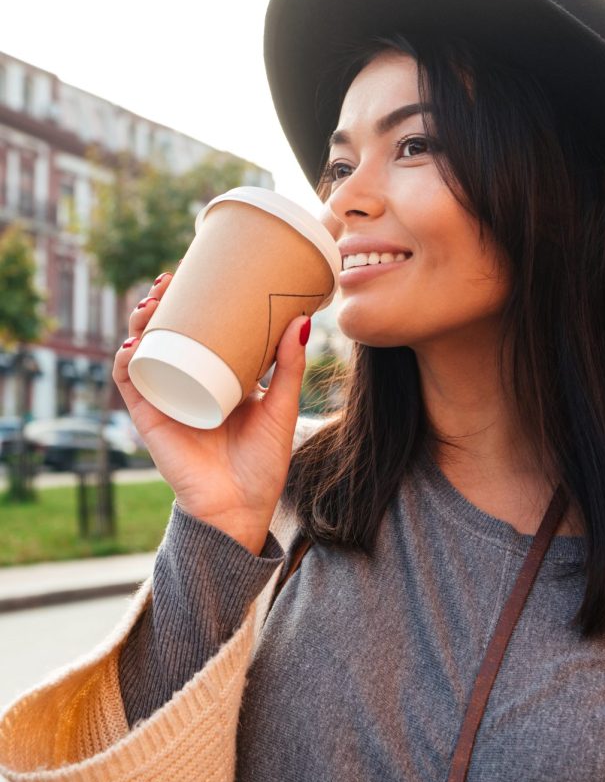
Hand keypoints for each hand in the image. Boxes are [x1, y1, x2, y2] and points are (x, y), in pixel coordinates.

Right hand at [113, 272, 309, 553]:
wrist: (239, 508)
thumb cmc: (263, 463)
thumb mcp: (282, 407)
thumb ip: (291, 367)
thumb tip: (301, 320)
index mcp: (217, 377)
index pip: (201, 330)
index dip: (194, 302)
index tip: (201, 274)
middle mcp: (188, 382)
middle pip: (167, 333)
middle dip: (162, 302)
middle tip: (169, 279)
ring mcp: (167, 397)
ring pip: (143, 350)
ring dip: (139, 322)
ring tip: (151, 302)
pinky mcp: (150, 418)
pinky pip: (130, 383)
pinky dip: (126, 361)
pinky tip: (133, 344)